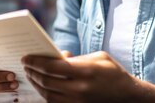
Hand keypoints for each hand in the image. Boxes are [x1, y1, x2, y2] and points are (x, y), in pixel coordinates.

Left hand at [22, 51, 136, 102]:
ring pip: (48, 95)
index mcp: (85, 71)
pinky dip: (45, 94)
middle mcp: (80, 88)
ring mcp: (78, 102)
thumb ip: (77, 57)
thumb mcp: (99, 57)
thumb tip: (57, 56)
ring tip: (31, 75)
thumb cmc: (113, 73)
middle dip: (32, 72)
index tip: (26, 57)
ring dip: (36, 84)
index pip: (52, 67)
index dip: (36, 61)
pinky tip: (41, 86)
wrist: (128, 96)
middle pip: (46, 81)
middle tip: (25, 65)